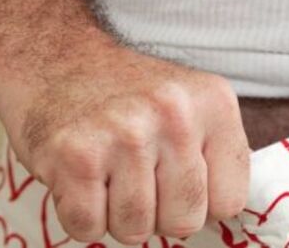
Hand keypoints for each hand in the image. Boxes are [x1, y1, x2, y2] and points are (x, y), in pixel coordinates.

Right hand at [0, 36, 249, 243]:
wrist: (58, 59)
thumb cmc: (130, 97)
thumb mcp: (193, 107)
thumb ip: (216, 156)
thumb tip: (222, 216)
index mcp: (215, 104)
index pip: (230, 201)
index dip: (202, 204)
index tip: (179, 183)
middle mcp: (176, 115)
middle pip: (185, 220)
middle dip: (160, 215)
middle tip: (139, 177)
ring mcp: (126, 134)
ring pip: (136, 229)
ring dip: (117, 215)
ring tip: (109, 172)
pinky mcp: (77, 155)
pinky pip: (88, 227)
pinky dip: (81, 216)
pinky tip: (83, 177)